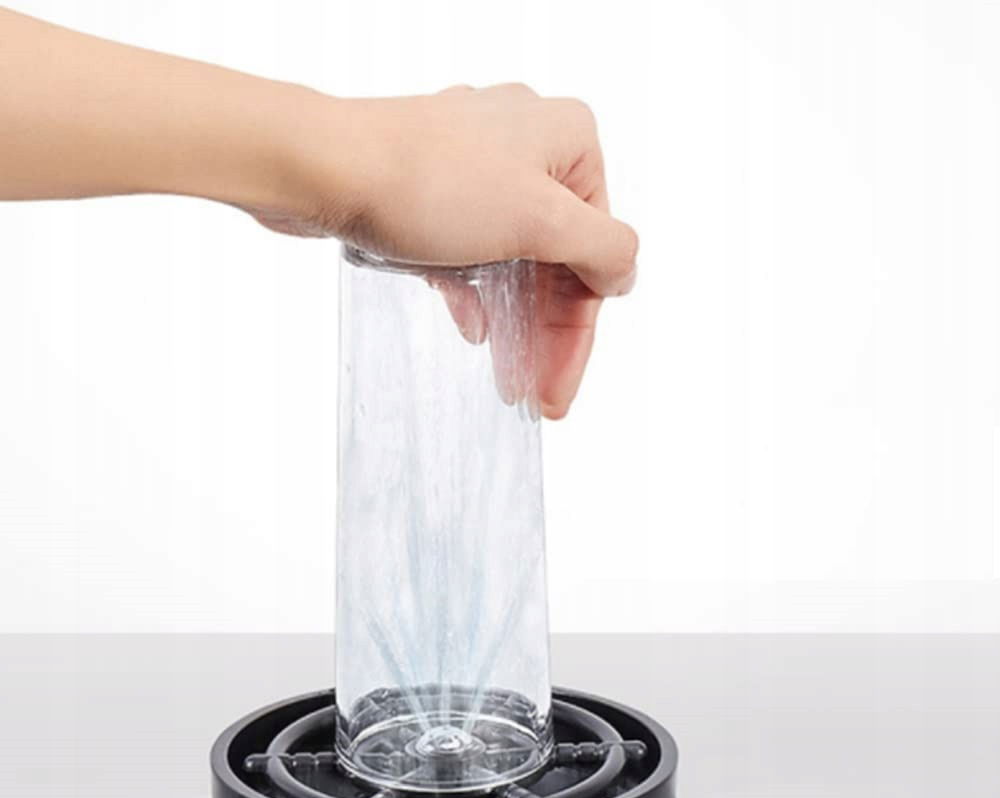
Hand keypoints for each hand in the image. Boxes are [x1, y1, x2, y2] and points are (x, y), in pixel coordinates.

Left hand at [252, 85, 638, 418]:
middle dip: (547, 332)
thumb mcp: (539, 219)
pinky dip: (475, 289)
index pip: (595, 251)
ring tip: (507, 377)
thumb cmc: (432, 185)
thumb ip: (601, 248)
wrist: (320, 166)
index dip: (579, 331)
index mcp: (567, 141)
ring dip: (514, 318)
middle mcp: (528, 145)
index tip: (559, 390)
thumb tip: (625, 272)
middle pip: (555, 258)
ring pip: (514, 258)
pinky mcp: (432, 187)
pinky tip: (471, 328)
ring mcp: (476, 165)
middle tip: (536, 396)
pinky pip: (471, 248)